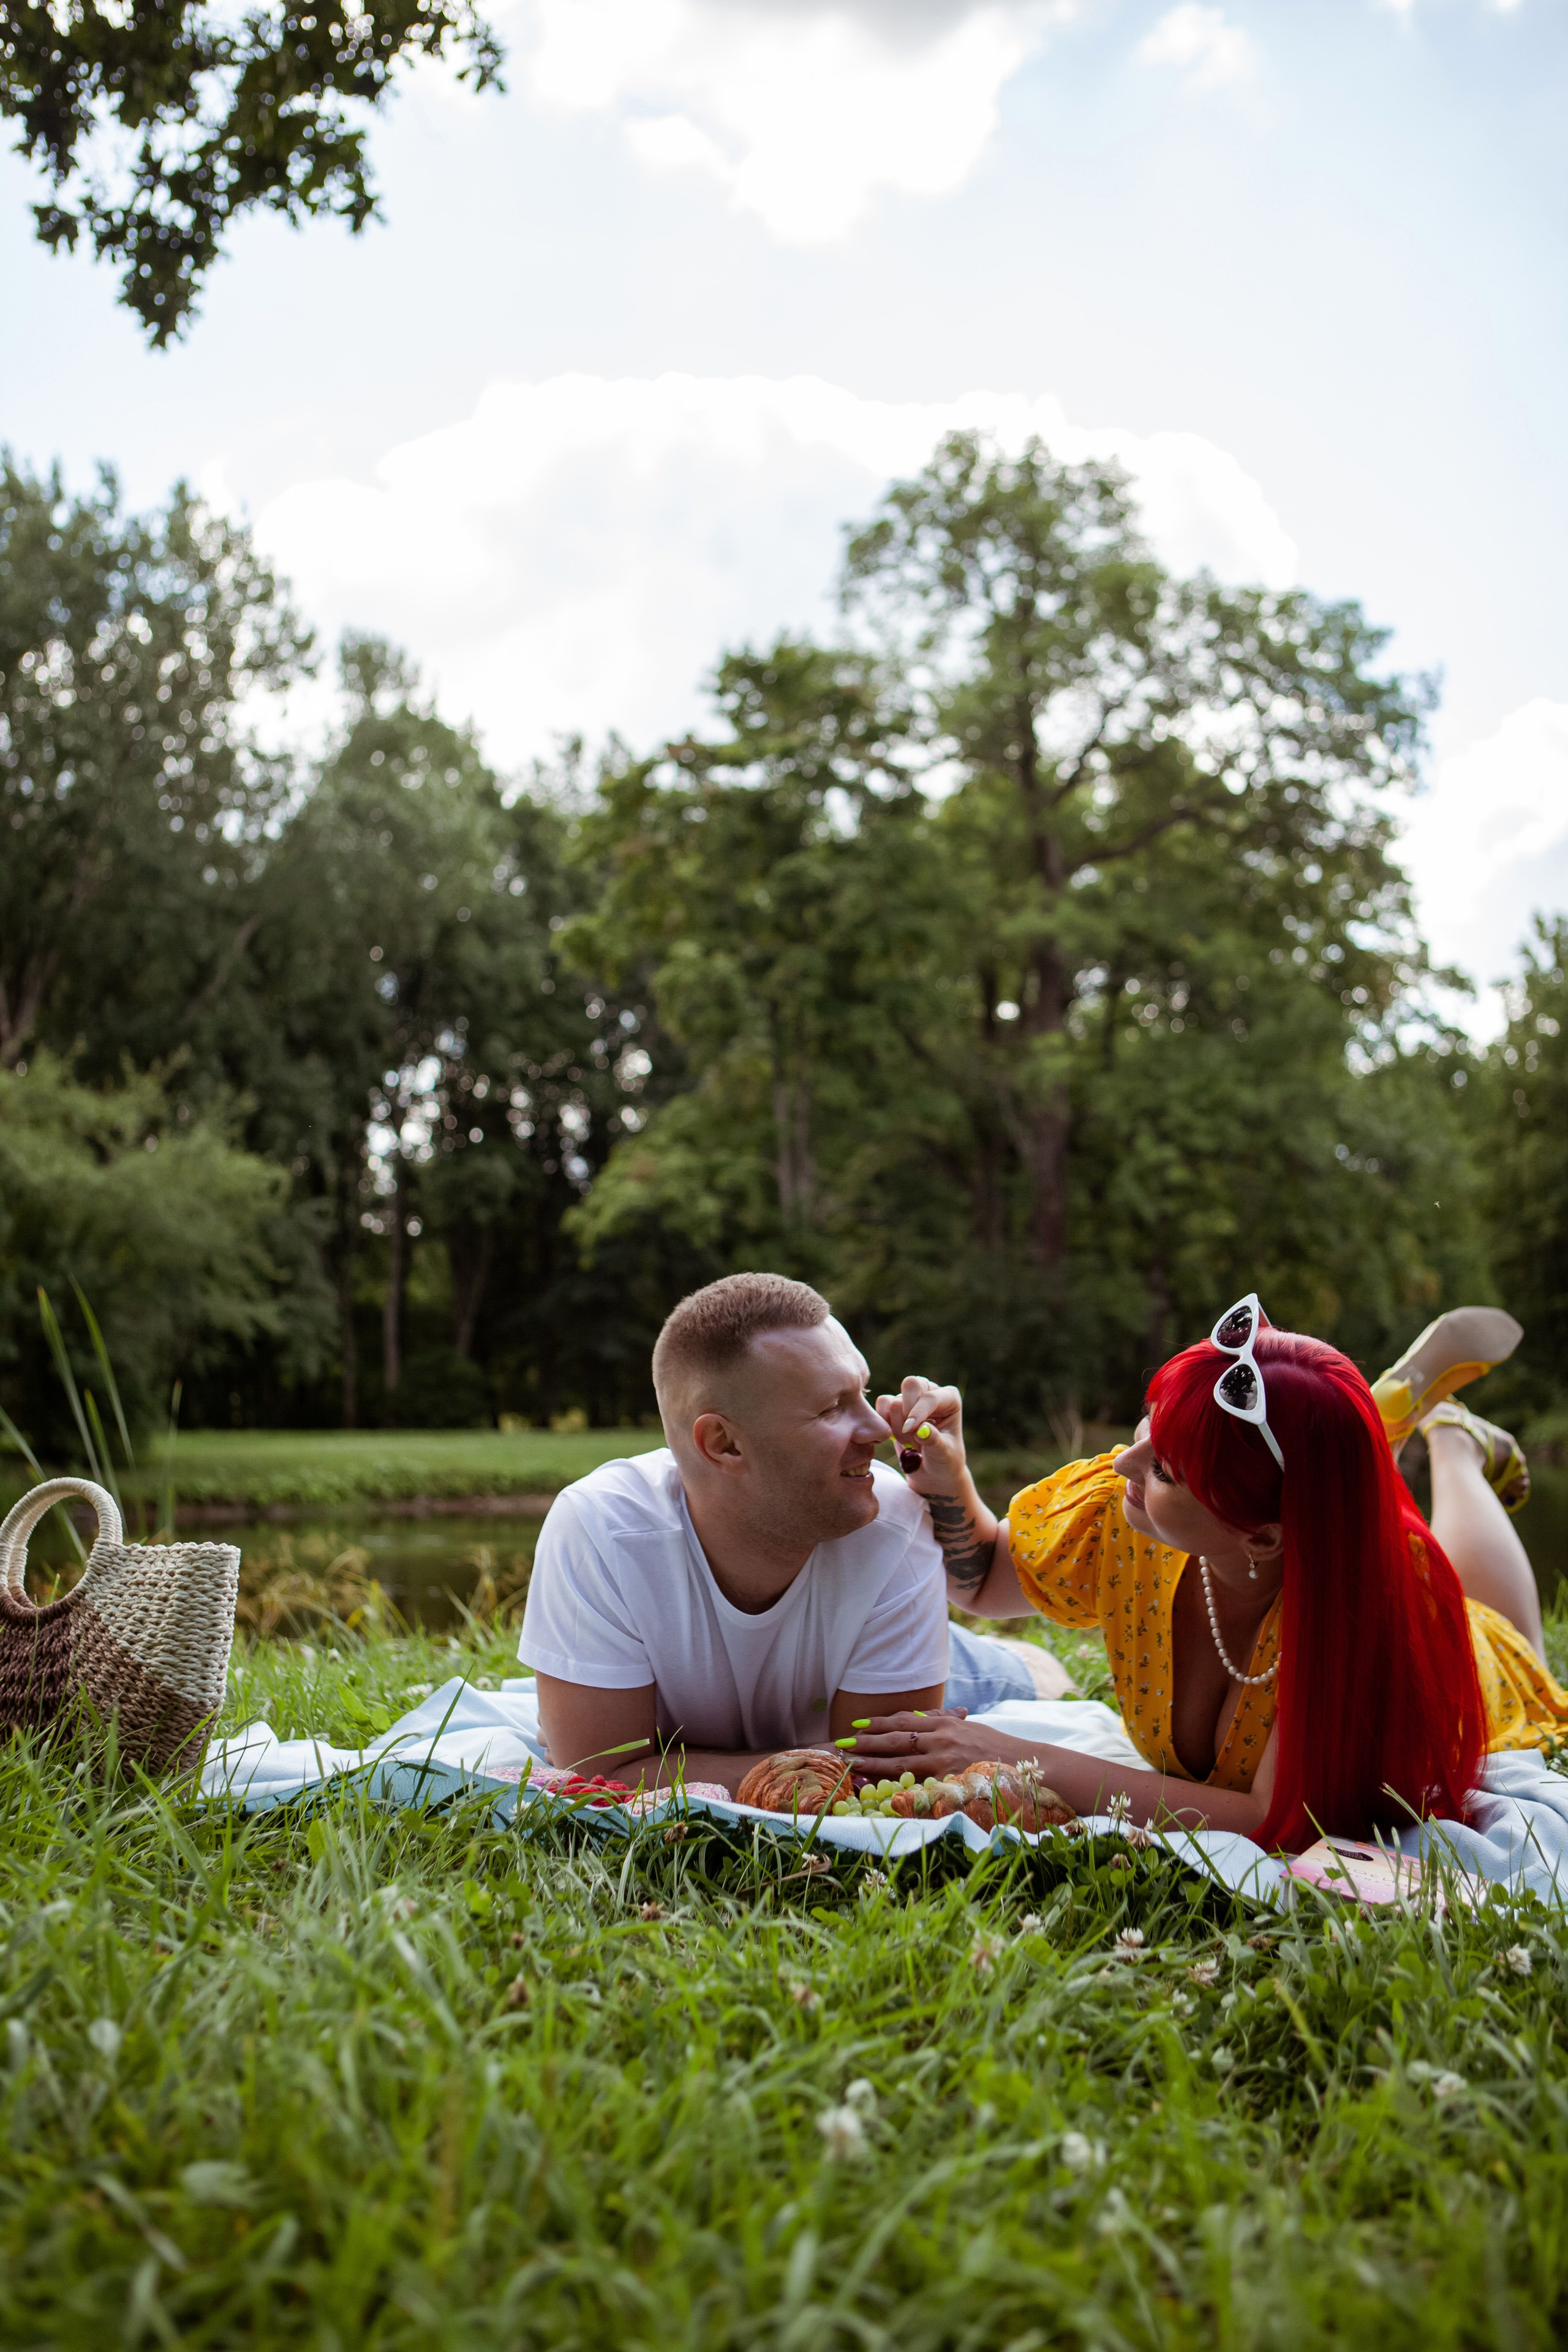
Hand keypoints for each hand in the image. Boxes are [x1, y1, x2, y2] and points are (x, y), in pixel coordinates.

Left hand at [840, 1705, 1000, 1780]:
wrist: (1024, 1766)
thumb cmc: (996, 1747)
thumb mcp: (969, 1727)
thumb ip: (944, 1721)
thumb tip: (921, 1717)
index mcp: (945, 1725)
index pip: (904, 1721)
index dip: (879, 1724)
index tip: (858, 1725)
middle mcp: (941, 1741)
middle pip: (896, 1741)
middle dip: (867, 1743)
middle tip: (842, 1745)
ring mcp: (944, 1764)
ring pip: (900, 1764)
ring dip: (872, 1765)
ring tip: (850, 1765)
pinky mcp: (949, 1786)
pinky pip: (917, 1788)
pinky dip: (896, 1789)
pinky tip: (878, 1792)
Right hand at [875, 1377, 966, 1492]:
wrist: (933, 1473)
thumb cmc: (945, 1461)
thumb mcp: (944, 1454)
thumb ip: (933, 1440)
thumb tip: (920, 1429)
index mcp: (949, 1398)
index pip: (930, 1396)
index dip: (918, 1412)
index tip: (910, 1431)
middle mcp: (930, 1392)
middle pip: (911, 1384)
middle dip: (906, 1412)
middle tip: (911, 1435)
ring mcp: (911, 1399)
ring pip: (893, 1400)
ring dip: (896, 1425)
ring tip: (909, 1442)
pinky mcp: (894, 1408)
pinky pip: (881, 1406)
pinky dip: (884, 1423)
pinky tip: (896, 1438)